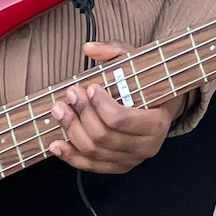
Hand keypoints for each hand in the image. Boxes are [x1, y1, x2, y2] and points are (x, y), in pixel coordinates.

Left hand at [48, 43, 179, 173]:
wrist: (160, 107)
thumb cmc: (147, 84)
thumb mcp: (138, 63)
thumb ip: (115, 52)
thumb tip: (89, 48)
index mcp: (157, 123)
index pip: (120, 120)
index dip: (99, 105)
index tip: (89, 87)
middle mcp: (147, 147)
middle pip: (103, 136)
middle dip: (81, 115)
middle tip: (70, 95)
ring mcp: (131, 160)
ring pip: (93, 152)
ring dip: (71, 131)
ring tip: (60, 111)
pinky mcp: (117, 167)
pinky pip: (89, 166)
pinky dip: (70, 156)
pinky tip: (56, 143)